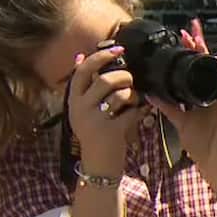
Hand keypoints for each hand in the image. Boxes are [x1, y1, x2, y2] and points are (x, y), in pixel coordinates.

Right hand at [68, 45, 146, 176]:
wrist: (98, 166)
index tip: (118, 49)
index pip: (82, 71)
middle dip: (123, 76)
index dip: (100, 57)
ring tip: (136, 99)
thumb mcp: (82, 109)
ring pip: (120, 95)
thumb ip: (83, 86)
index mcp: (73, 100)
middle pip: (104, 80)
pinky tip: (144, 111)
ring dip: (133, 93)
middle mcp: (80, 109)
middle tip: (131, 80)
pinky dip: (141, 110)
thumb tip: (80, 56)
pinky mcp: (111, 132)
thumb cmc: (94, 134)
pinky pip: (132, 112)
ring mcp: (95, 120)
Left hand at [148, 19, 216, 176]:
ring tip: (201, 38)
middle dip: (200, 44)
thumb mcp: (180, 122)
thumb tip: (149, 94)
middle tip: (191, 26)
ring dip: (210, 53)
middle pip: (207, 64)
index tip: (180, 36)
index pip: (196, 67)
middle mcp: (216, 94)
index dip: (189, 51)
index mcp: (203, 96)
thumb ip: (167, 107)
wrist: (215, 164)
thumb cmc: (203, 146)